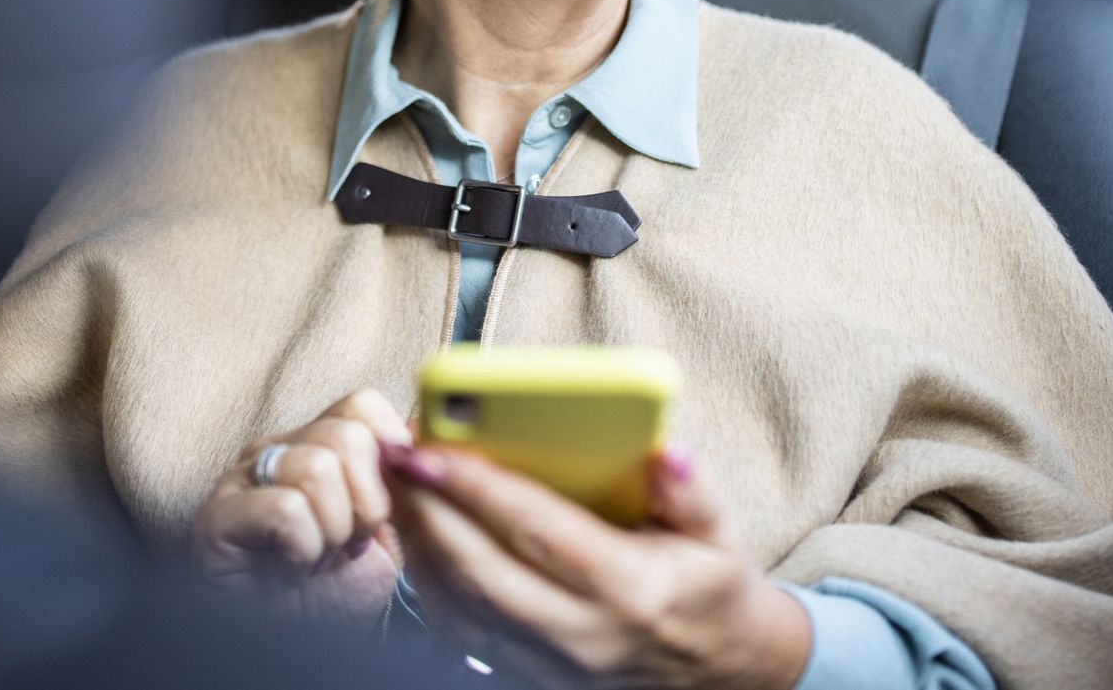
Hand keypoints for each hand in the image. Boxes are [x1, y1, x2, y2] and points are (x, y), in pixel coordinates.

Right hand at [188, 388, 413, 627]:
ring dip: (334, 530)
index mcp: (317, 440)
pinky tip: (292, 568)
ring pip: (317, 468)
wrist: (300, 655)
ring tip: (317, 557)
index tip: (387, 508)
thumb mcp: (390, 528)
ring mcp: (241, 479)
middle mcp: (276, 448)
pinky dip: (305, 549)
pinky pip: (287, 510)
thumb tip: (422, 435)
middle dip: (367, 504)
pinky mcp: (216, 518)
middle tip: (348, 544)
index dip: (390, 456)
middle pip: (348, 435)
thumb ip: (402, 476)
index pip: (363, 405)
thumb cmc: (340, 592)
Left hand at [382, 440, 812, 688]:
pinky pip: (461, 632)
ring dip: (417, 544)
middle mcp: (583, 632)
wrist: (719, 674)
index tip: (431, 446)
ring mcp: (552, 662)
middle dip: (426, 509)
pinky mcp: (529, 675)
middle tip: (393, 455)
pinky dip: (428, 584)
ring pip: (460, 606)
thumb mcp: (719, 536)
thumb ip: (692, 491)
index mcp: (629, 587)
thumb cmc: (709, 589)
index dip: (476, 487)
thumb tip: (664, 452)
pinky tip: (415, 537)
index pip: (536, 530)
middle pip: (480, 570)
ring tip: (395, 486)